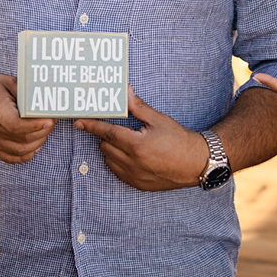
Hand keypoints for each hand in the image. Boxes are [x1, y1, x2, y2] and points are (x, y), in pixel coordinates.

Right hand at [0, 70, 52, 163]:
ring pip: (19, 151)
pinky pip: (9, 158)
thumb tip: (45, 104)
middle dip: (42, 132)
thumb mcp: (8, 82)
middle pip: (22, 139)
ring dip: (37, 143)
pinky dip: (25, 155)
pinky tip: (34, 146)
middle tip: (51, 122)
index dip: (36, 126)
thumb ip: (26, 94)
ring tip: (44, 132)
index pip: (16, 125)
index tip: (49, 120)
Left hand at [74, 90, 207, 190]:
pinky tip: (131, 155)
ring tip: (129, 142)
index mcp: (137, 145)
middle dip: (108, 136)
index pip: (107, 132)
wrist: (196, 163)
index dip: (92, 126)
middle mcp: (132, 162)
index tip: (79, 122)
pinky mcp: (137, 184)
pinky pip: (117, 171)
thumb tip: (125, 92)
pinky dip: (118, 162)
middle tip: (121, 129)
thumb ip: (138, 107)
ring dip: (112, 149)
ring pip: (109, 159)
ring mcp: (134, 176)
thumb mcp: (159, 120)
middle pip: (105, 146)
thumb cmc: (179, 139)